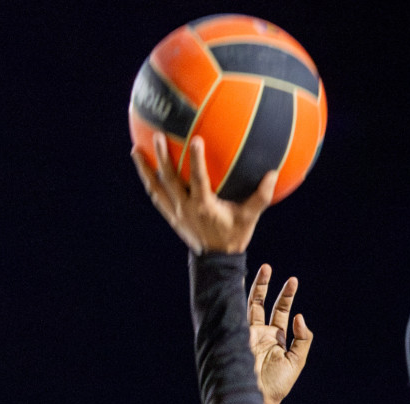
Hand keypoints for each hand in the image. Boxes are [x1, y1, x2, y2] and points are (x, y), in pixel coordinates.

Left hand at [131, 134, 275, 253]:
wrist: (217, 261)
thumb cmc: (234, 236)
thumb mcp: (250, 217)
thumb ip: (261, 197)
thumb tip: (274, 174)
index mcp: (204, 207)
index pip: (199, 180)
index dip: (197, 160)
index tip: (195, 139)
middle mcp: (186, 208)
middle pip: (170, 180)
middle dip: (163, 157)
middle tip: (158, 135)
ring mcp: (175, 212)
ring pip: (156, 188)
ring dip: (145, 169)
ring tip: (135, 150)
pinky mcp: (170, 216)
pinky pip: (156, 196)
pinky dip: (149, 181)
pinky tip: (143, 167)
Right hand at [246, 264, 312, 403]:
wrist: (259, 398)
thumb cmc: (278, 385)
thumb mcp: (297, 360)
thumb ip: (303, 339)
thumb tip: (300, 317)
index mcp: (275, 337)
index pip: (280, 310)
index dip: (286, 295)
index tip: (293, 280)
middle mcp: (260, 332)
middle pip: (262, 303)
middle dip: (266, 285)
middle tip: (269, 267)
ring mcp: (247, 334)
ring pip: (249, 305)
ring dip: (255, 288)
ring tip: (263, 269)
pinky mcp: (237, 337)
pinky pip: (237, 316)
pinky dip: (238, 302)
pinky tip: (239, 287)